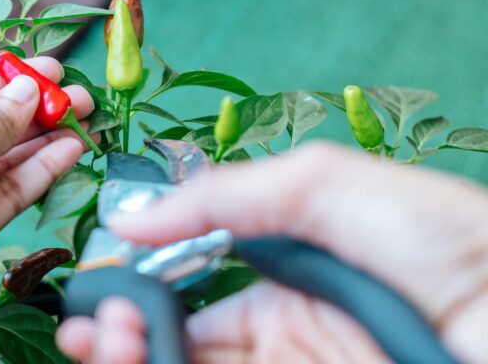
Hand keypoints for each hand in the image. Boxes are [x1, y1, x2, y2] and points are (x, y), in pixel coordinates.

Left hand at [0, 57, 93, 361]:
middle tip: (81, 98)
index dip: (14, 82)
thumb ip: (1, 114)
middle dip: (39, 113)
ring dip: (45, 143)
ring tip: (85, 121)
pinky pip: (6, 198)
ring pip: (4, 166)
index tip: (54, 71)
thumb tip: (30, 95)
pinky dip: (40, 174)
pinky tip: (71, 150)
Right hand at [57, 143, 487, 363]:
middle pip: (176, 343)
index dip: (137, 290)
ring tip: (105, 339)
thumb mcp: (322, 185)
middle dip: (121, 333)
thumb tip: (130, 217)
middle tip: (93, 327)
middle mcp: (277, 335)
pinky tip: (140, 355)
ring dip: (134, 356)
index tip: (99, 286)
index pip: (187, 290)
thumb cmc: (439, 238)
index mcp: (280, 276)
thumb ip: (224, 196)